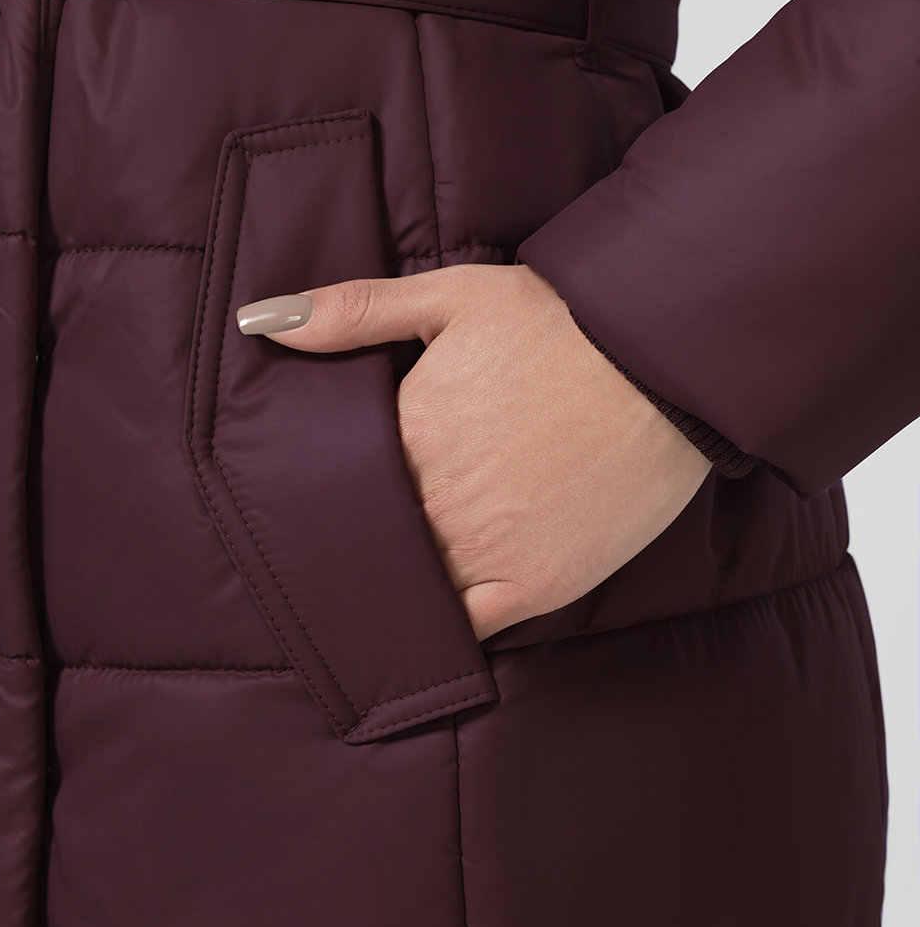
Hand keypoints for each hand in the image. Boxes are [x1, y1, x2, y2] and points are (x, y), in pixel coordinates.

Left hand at [261, 264, 710, 639]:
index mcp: (407, 434)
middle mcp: (436, 501)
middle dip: (351, 546)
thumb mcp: (452, 296)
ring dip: (389, 590)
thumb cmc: (561, 323)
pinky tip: (422, 624)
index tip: (311, 502)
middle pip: (367, 544)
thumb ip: (354, 311)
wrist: (664, 363)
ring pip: (407, 592)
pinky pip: (464, 629)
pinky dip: (438, 629)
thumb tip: (262, 321)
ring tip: (373, 592)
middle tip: (334, 553)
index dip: (321, 497)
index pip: (334, 488)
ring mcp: (484, 551)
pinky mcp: (534, 587)